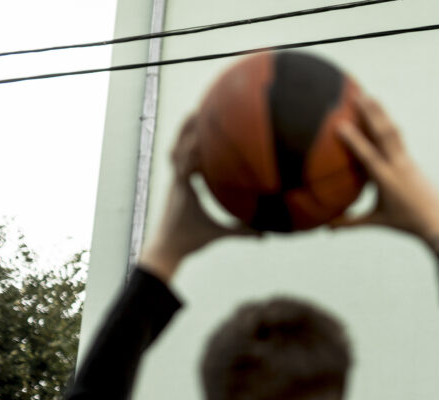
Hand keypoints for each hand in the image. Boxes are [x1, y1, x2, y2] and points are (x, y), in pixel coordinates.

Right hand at [139, 114, 257, 282]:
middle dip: (190, 129)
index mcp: (190, 185)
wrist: (172, 251)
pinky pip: (183, 167)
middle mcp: (182, 180)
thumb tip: (266, 233)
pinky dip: (190, 154)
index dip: (200, 143)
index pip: (194, 158)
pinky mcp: (177, 190)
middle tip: (201, 109)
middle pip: (183, 147)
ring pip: (181, 151)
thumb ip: (243, 230)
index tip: (211, 129)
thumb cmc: (193, 241)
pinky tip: (198, 141)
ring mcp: (178, 183)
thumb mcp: (222, 231)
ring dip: (187, 133)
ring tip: (196, 114)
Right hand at [332, 95, 438, 255]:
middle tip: (357, 95)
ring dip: (381, 113)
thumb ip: (350, 223)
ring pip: (393, 132)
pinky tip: (381, 115)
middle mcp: (398, 166)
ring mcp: (407, 161)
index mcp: (387, 181)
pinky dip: (388, 124)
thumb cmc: (404, 222)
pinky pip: (398, 138)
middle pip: (384, 134)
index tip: (340, 125)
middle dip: (371, 114)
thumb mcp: (376, 221)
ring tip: (370, 96)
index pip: (368, 156)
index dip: (354, 141)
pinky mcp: (412, 160)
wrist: (438, 221)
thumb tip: (326, 228)